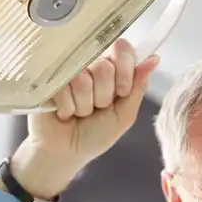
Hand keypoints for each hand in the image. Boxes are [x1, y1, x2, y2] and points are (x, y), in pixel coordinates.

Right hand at [4, 39, 160, 199]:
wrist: (67, 151)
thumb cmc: (96, 134)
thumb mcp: (124, 115)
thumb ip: (137, 88)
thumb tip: (153, 60)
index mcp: (112, 70)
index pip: (122, 49)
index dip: (125, 70)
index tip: (122, 91)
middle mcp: (90, 64)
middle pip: (104, 67)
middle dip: (103, 96)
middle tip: (96, 109)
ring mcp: (68, 69)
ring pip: (83, 79)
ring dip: (84, 105)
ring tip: (79, 113)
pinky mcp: (48, 78)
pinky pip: (63, 87)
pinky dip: (67, 108)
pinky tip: (64, 113)